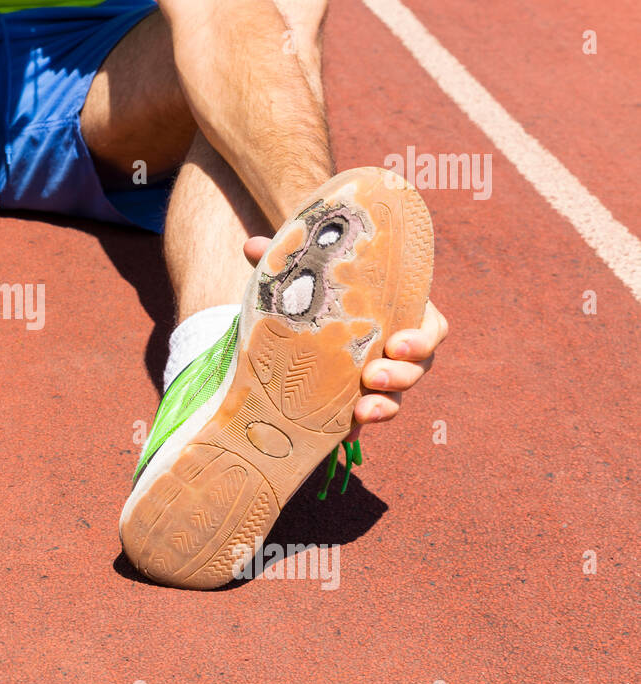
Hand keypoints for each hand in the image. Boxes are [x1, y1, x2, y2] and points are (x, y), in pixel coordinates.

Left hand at [243, 236, 447, 439]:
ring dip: (384, 407)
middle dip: (400, 376)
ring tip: (362, 412)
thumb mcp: (312, 271)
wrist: (307, 312)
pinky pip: (364, 417)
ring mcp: (382, 376)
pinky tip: (340, 437)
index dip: (421, 339)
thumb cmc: (323, 286)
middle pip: (418, 368)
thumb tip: (252, 246)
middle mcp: (400, 348)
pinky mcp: (359, 397)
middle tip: (373, 376)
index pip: (432, 328)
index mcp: (402, 312)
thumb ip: (289, 259)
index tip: (397, 343)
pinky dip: (354, 429)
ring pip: (397, 397)